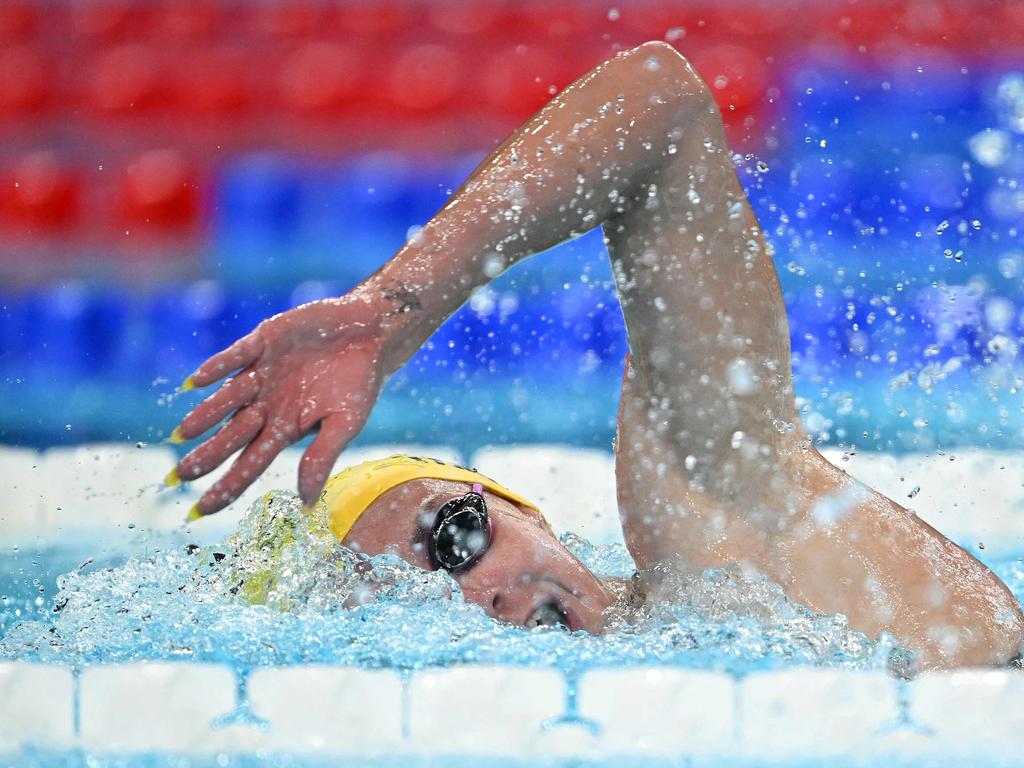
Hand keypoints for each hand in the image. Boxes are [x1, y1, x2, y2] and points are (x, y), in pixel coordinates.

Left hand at [169, 294, 385, 516]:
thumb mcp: (345, 425)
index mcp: (285, 428)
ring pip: (227, 398)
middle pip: (231, 435)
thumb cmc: (361, 383)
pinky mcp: (264, 341)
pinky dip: (218, 366)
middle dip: (206, 456)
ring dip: (206, 414)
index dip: (225, 487)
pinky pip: (236, 356)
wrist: (370, 334)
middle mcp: (267, 404)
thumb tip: (307, 504)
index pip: (250, 464)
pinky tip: (196, 381)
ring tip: (182, 434)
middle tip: (177, 477)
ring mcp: (263, 373)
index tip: (199, 511)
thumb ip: (321, 458)